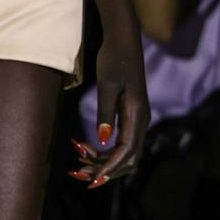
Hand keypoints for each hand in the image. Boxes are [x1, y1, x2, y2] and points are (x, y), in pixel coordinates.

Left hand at [71, 33, 148, 188]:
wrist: (123, 40)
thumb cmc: (114, 59)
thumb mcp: (107, 85)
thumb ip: (105, 113)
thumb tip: (103, 140)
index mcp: (137, 114)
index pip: (127, 150)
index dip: (111, 167)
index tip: (93, 179)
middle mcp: (141, 120)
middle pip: (129, 158)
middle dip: (106, 170)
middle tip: (79, 175)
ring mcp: (137, 119)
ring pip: (124, 153)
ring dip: (103, 163)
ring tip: (78, 165)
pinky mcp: (130, 116)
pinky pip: (120, 142)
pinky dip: (103, 151)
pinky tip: (84, 148)